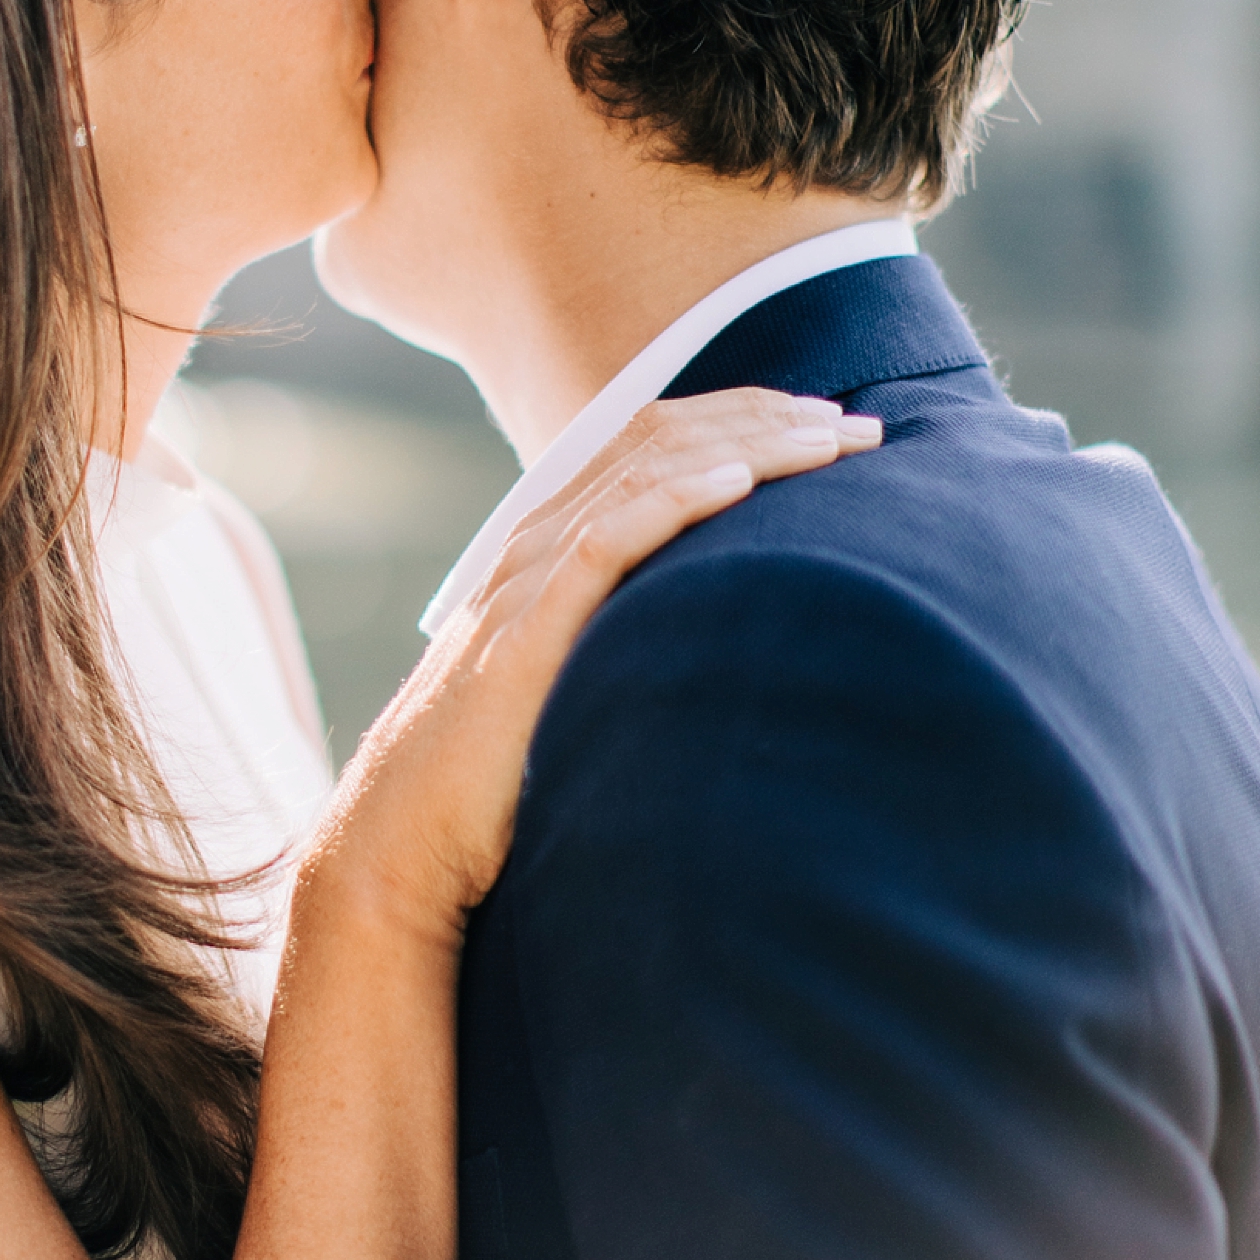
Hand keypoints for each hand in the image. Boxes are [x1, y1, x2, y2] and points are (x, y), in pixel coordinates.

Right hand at [317, 386, 878, 933]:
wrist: (401, 839)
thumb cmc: (491, 780)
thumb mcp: (574, 688)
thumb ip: (626, 647)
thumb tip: (718, 650)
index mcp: (549, 549)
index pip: (652, 442)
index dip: (742, 420)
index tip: (827, 427)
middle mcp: (537, 547)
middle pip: (659, 438)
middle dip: (765, 421)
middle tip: (858, 428)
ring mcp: (526, 584)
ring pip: (644, 474)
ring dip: (745, 448)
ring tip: (826, 444)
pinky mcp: (525, 634)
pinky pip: (605, 541)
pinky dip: (674, 499)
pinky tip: (737, 483)